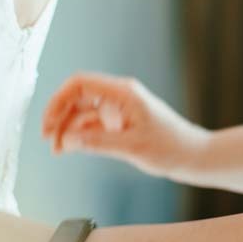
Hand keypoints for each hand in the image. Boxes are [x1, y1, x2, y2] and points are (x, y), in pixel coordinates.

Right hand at [41, 72, 205, 176]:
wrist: (195, 157)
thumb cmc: (171, 149)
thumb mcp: (132, 147)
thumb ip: (97, 142)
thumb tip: (66, 140)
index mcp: (122, 93)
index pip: (80, 84)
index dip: (58, 100)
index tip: (48, 123)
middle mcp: (118, 97)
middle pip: (77, 97)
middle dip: (59, 117)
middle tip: (48, 139)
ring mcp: (119, 110)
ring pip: (83, 112)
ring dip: (67, 128)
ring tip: (56, 149)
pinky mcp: (120, 123)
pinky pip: (92, 125)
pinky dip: (79, 135)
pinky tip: (69, 147)